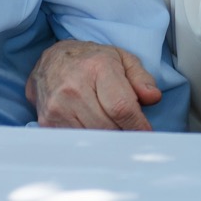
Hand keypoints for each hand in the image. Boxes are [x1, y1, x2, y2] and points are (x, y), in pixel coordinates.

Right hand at [26, 40, 163, 129]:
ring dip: (107, 138)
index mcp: (97, 67)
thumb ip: (141, 78)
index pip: (122, 108)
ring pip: (93, 138)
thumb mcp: (121, 59)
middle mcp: (74, 87)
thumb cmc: (90, 60)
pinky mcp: (47, 121)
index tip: (145, 132)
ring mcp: (58, 106)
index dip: (138, 125)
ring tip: (111, 126)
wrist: (51, 60)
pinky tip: (93, 129)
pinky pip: (76, 142)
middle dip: (124, 132)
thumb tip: (153, 97)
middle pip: (108, 128)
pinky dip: (89, 141)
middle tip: (129, 129)